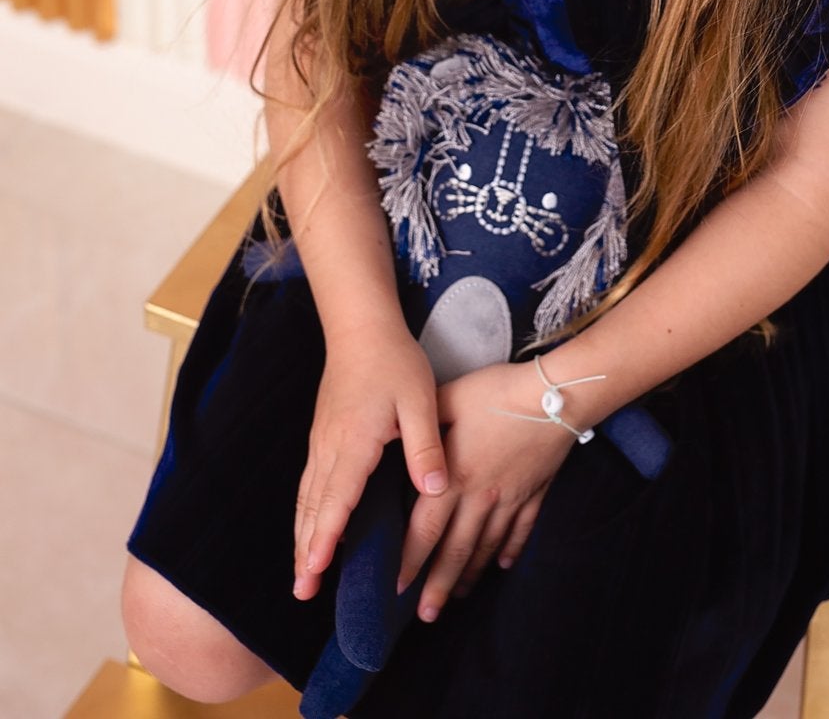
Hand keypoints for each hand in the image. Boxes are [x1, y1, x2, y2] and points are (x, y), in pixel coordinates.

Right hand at [293, 320, 448, 599]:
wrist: (360, 326)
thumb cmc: (393, 360)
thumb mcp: (419, 398)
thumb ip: (426, 444)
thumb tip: (436, 489)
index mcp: (355, 440)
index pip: (337, 498)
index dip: (326, 537)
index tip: (315, 571)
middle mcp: (330, 446)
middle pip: (314, 506)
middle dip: (307, 550)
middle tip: (302, 591)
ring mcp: (321, 440)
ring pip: (307, 496)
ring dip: (303, 535)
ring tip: (302, 573)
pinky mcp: (322, 435)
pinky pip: (309, 482)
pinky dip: (307, 511)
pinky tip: (310, 526)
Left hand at [398, 359, 580, 623]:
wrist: (554, 396)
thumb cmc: (497, 392)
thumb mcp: (450, 399)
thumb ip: (423, 425)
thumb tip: (396, 436)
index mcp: (454, 478)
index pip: (425, 530)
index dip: (409, 561)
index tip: (395, 588)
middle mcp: (480, 497)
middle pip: (455, 551)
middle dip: (438, 586)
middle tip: (426, 615)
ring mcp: (510, 498)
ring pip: (487, 546)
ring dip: (470, 575)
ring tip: (458, 597)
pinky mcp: (535, 492)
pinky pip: (522, 528)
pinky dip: (512, 549)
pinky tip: (504, 565)